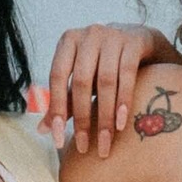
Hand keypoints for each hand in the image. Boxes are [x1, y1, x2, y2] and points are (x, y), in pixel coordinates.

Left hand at [44, 24, 180, 155]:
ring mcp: (113, 36)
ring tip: (106, 142)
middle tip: (84, 146)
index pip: (57, 77)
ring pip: (106, 81)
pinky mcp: (134, 42)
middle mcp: (89, 35)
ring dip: (105, 116)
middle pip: (82, 81)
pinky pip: (127, 75)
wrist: (139, 41)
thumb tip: (42, 130)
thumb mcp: (82, 79)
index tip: (58, 139)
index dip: (56, 109)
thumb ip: (63, 101)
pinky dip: (124, 101)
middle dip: (82, 118)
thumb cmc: (103, 64)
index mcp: (68, 41)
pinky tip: (122, 123)